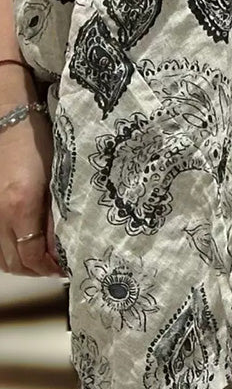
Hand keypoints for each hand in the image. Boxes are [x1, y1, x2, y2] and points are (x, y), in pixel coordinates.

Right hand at [0, 74, 62, 277]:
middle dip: (38, 270)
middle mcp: (0, 215)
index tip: (68, 267)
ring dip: (24, 263)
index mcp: (20, 206)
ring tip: (46, 258)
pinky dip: (11, 251)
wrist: (8, 117)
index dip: (51, 268)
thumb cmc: (38, 142)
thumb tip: (65, 242)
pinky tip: (27, 245)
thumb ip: (57, 212)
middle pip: (15, 263)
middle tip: (60, 265)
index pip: (32, 256)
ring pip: (2, 258)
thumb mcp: (56, 177)